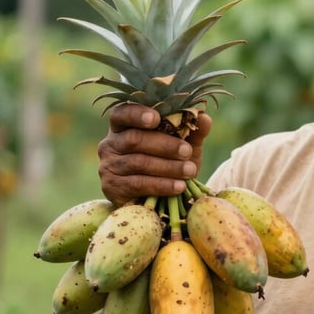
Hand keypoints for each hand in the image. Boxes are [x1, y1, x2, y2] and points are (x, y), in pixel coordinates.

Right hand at [97, 104, 212, 205]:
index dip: (137, 114)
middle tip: (186, 151)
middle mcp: (111, 144)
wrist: (159, 200)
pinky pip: (138, 184)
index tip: (156, 118)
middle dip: (164, 145)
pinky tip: (179, 186)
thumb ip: (193, 131)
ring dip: (168, 167)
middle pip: (134, 139)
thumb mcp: (184, 146)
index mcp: (124, 126)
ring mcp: (109, 166)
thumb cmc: (170, 164)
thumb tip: (205, 117)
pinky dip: (162, 185)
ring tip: (189, 171)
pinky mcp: (112, 187)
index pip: (122, 113)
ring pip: (138, 162)